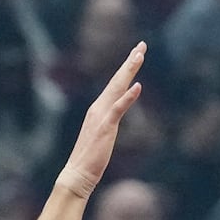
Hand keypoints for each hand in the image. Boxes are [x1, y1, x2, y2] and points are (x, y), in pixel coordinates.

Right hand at [55, 43, 145, 198]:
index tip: (136, 53)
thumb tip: (114, 116)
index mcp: (98, 109)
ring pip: (117, 88)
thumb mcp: (102, 135)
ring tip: (139, 55)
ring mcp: (101, 116)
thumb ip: (108, 122)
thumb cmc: (90, 159)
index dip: (126, 68)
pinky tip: (137, 86)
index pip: (115, 84)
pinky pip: (118, 109)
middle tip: (142, 45)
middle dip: (130, 62)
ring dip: (128, 71)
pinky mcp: (105, 127)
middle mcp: (98, 108)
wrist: (78, 174)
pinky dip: (128, 96)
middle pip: (117, 80)